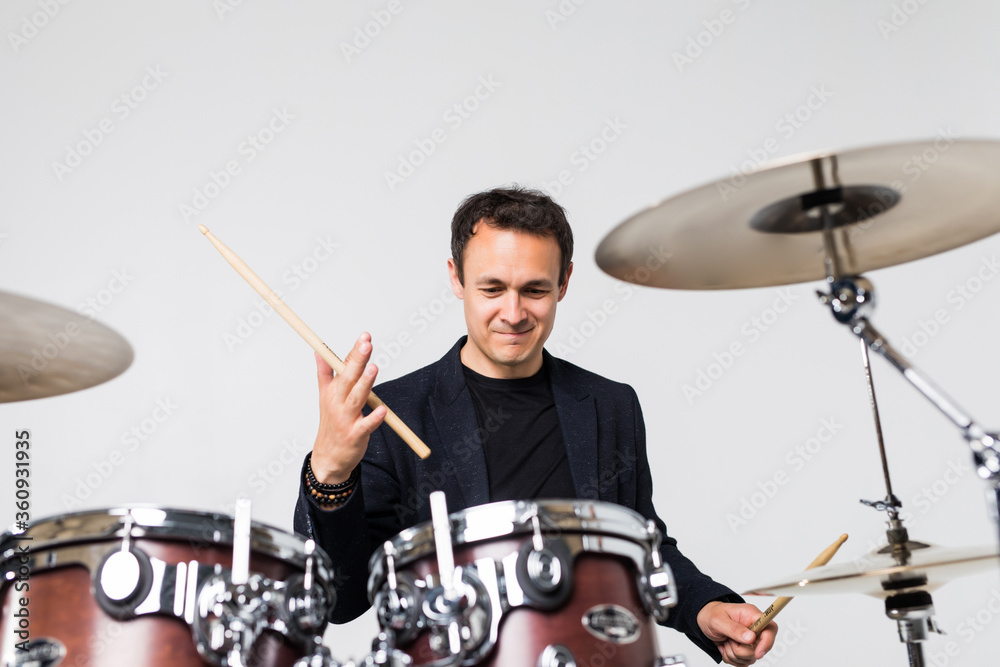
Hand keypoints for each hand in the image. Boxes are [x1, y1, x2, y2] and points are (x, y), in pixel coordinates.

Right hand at [310, 333, 386, 484]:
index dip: (354, 351)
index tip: (365, 336)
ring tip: (373, 368)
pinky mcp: (355, 435)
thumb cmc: (331, 423)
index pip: (343, 367)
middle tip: (366, 344)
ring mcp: (346, 419)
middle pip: (348, 378)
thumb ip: (325, 373)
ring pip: (356, 398)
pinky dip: (374, 418)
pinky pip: (366, 425)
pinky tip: (382, 410)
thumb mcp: (324, 397)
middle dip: (357, 360)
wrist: (328, 457)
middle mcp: (337, 402)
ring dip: (365, 383)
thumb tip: (319, 352)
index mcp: (332, 391)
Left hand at [696, 601, 776, 665]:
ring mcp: (752, 641)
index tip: (757, 653)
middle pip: (759, 649)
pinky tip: (726, 647)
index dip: (767, 642)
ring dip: (733, 654)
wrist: (706, 620)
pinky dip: (731, 658)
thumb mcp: (718, 620)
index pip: (770, 628)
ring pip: (750, 658)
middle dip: (740, 649)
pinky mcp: (746, 651)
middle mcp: (755, 629)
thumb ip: (734, 629)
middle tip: (728, 639)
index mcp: (752, 616)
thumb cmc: (713, 615)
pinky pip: (743, 663)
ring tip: (725, 641)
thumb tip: (751, 638)